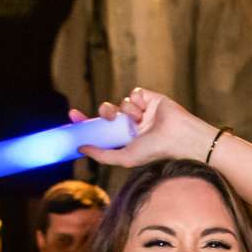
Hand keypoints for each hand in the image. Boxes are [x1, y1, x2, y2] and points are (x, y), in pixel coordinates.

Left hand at [71, 87, 215, 168]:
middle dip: (104, 112)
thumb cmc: (155, 152)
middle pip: (108, 112)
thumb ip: (102, 155)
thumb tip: (80, 148)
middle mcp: (132, 124)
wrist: (178, 138)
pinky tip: (146, 110)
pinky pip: (133, 93)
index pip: (101, 129)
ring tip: (137, 120)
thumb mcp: (124, 158)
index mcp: (125, 139)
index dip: (86, 122)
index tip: (72, 117)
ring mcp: (141, 111)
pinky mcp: (149, 98)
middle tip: (107, 116)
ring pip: (120, 103)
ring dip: (125, 110)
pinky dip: (136, 101)